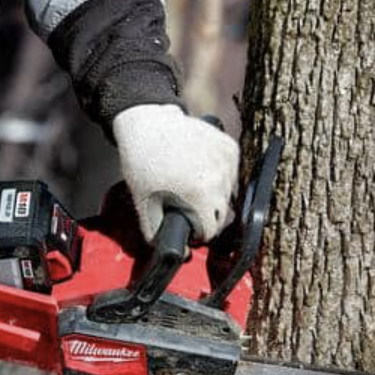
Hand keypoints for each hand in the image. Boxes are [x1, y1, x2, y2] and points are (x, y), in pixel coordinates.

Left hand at [112, 105, 239, 242]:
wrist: (148, 123)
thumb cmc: (143, 160)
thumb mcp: (143, 202)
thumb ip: (156, 231)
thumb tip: (175, 252)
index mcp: (201, 195)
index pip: (210, 230)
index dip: (196, 232)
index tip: (186, 223)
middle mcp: (220, 179)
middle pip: (221, 214)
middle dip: (205, 214)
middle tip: (185, 202)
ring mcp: (228, 162)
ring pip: (227, 194)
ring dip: (213, 195)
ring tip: (190, 182)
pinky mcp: (230, 148)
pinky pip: (231, 173)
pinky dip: (219, 175)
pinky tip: (199, 168)